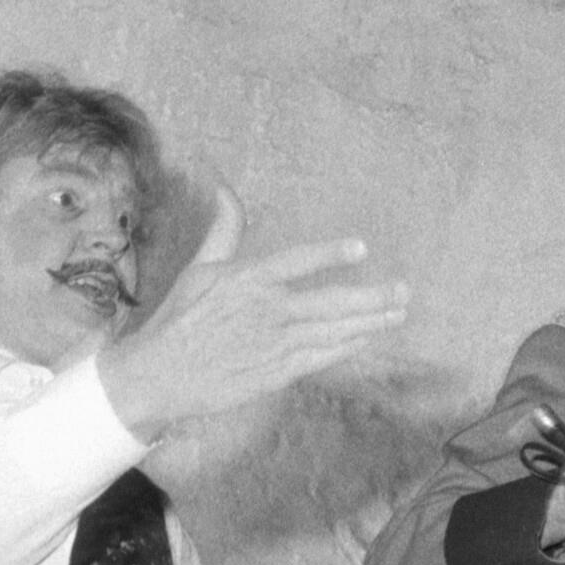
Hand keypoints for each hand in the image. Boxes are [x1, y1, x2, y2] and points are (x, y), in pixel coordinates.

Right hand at [99, 187, 410, 437]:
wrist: (161, 374)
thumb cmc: (181, 317)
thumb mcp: (200, 267)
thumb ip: (225, 230)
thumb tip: (225, 189)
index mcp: (247, 280)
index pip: (295, 262)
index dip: (329, 255)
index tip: (362, 249)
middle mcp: (265, 312)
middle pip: (329, 303)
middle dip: (372, 297)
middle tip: (404, 290)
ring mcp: (274, 345)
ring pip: (333, 332)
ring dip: (370, 323)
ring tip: (399, 312)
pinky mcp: (276, 373)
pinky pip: (320, 359)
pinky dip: (347, 348)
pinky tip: (368, 339)